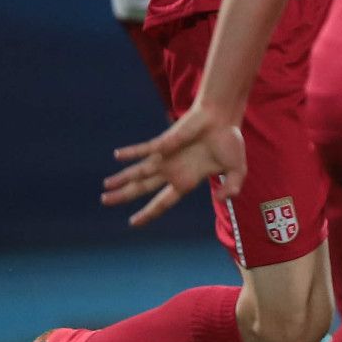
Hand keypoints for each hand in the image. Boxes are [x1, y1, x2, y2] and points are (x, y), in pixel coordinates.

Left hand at [106, 103, 246, 226]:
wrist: (224, 119)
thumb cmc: (229, 142)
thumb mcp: (237, 170)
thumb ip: (233, 186)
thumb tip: (223, 198)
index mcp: (187, 181)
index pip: (163, 202)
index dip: (149, 213)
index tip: (134, 222)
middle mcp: (172, 171)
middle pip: (142, 188)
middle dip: (123, 196)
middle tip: (104, 202)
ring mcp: (166, 157)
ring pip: (138, 172)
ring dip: (121, 179)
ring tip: (104, 186)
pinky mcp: (165, 142)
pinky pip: (146, 149)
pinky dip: (132, 153)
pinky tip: (117, 156)